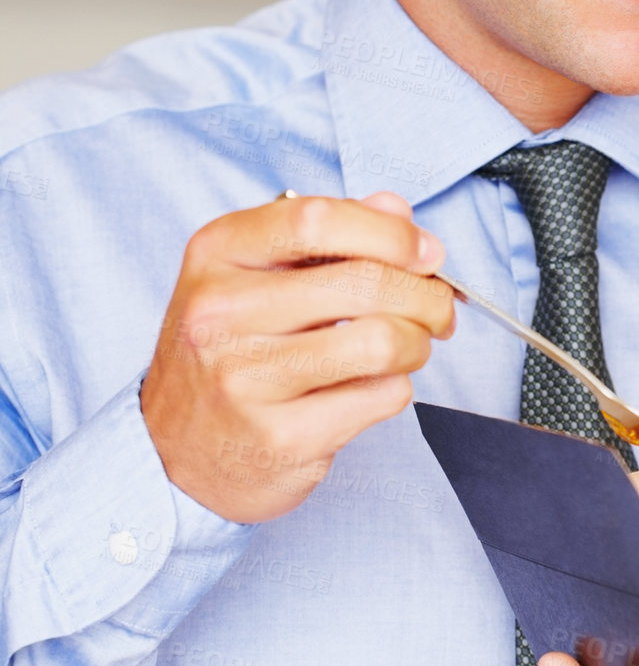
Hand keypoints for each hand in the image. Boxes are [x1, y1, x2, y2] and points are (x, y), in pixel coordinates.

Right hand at [141, 191, 454, 521]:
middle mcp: (221, 312)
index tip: (426, 251)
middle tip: (439, 306)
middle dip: (426, 292)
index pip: (317, 219)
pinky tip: (372, 386)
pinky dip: (396, 387)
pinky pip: (379, 397)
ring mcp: (246, 379)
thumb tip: (397, 211)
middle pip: (364, 282)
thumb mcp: (252, 276)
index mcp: (217, 254)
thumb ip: (325, 236)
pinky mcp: (280, 437)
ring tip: (411, 345)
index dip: (390, 232)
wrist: (171, 454)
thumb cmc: (224, 355)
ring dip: (418, 342)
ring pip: (382, 341)